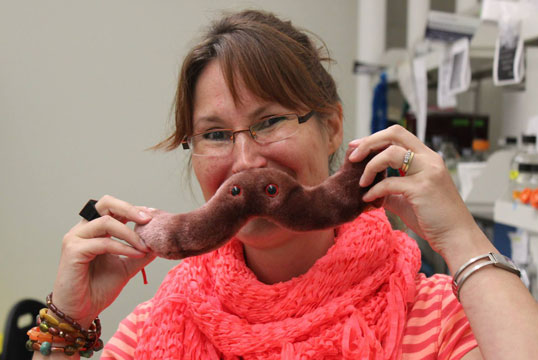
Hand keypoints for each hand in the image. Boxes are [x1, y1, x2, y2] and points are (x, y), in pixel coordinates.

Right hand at [52, 195, 155, 326]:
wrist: (81, 311)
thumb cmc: (98, 289)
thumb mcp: (127, 266)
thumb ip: (141, 252)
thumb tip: (160, 241)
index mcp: (95, 230)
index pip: (114, 209)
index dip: (134, 209)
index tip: (153, 216)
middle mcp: (83, 230)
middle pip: (105, 203)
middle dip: (129, 208)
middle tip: (149, 219)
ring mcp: (75, 238)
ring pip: (106, 222)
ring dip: (130, 234)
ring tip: (145, 246)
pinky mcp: (73, 251)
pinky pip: (103, 243)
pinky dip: (123, 247)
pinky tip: (136, 255)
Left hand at [348, 125, 479, 257]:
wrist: (456, 237)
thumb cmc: (432, 219)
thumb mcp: (407, 199)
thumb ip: (389, 189)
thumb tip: (367, 189)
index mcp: (427, 157)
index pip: (398, 134)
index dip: (375, 138)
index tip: (357, 148)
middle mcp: (429, 159)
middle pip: (394, 133)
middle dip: (369, 142)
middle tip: (352, 157)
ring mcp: (427, 172)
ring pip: (391, 153)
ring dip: (370, 166)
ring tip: (361, 182)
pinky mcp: (422, 188)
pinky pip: (389, 182)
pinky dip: (374, 190)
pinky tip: (368, 199)